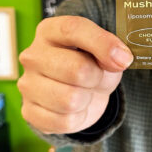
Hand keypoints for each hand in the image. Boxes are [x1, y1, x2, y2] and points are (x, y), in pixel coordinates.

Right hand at [18, 16, 132, 133]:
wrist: (76, 90)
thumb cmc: (89, 63)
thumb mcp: (104, 49)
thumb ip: (111, 47)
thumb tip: (121, 59)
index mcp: (50, 31)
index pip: (74, 29)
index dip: (103, 45)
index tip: (124, 59)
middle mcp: (32, 56)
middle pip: (77, 70)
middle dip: (97, 78)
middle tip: (97, 78)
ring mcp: (27, 84)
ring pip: (70, 100)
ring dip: (87, 100)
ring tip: (84, 92)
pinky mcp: (29, 112)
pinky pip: (64, 122)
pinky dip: (78, 118)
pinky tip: (74, 108)